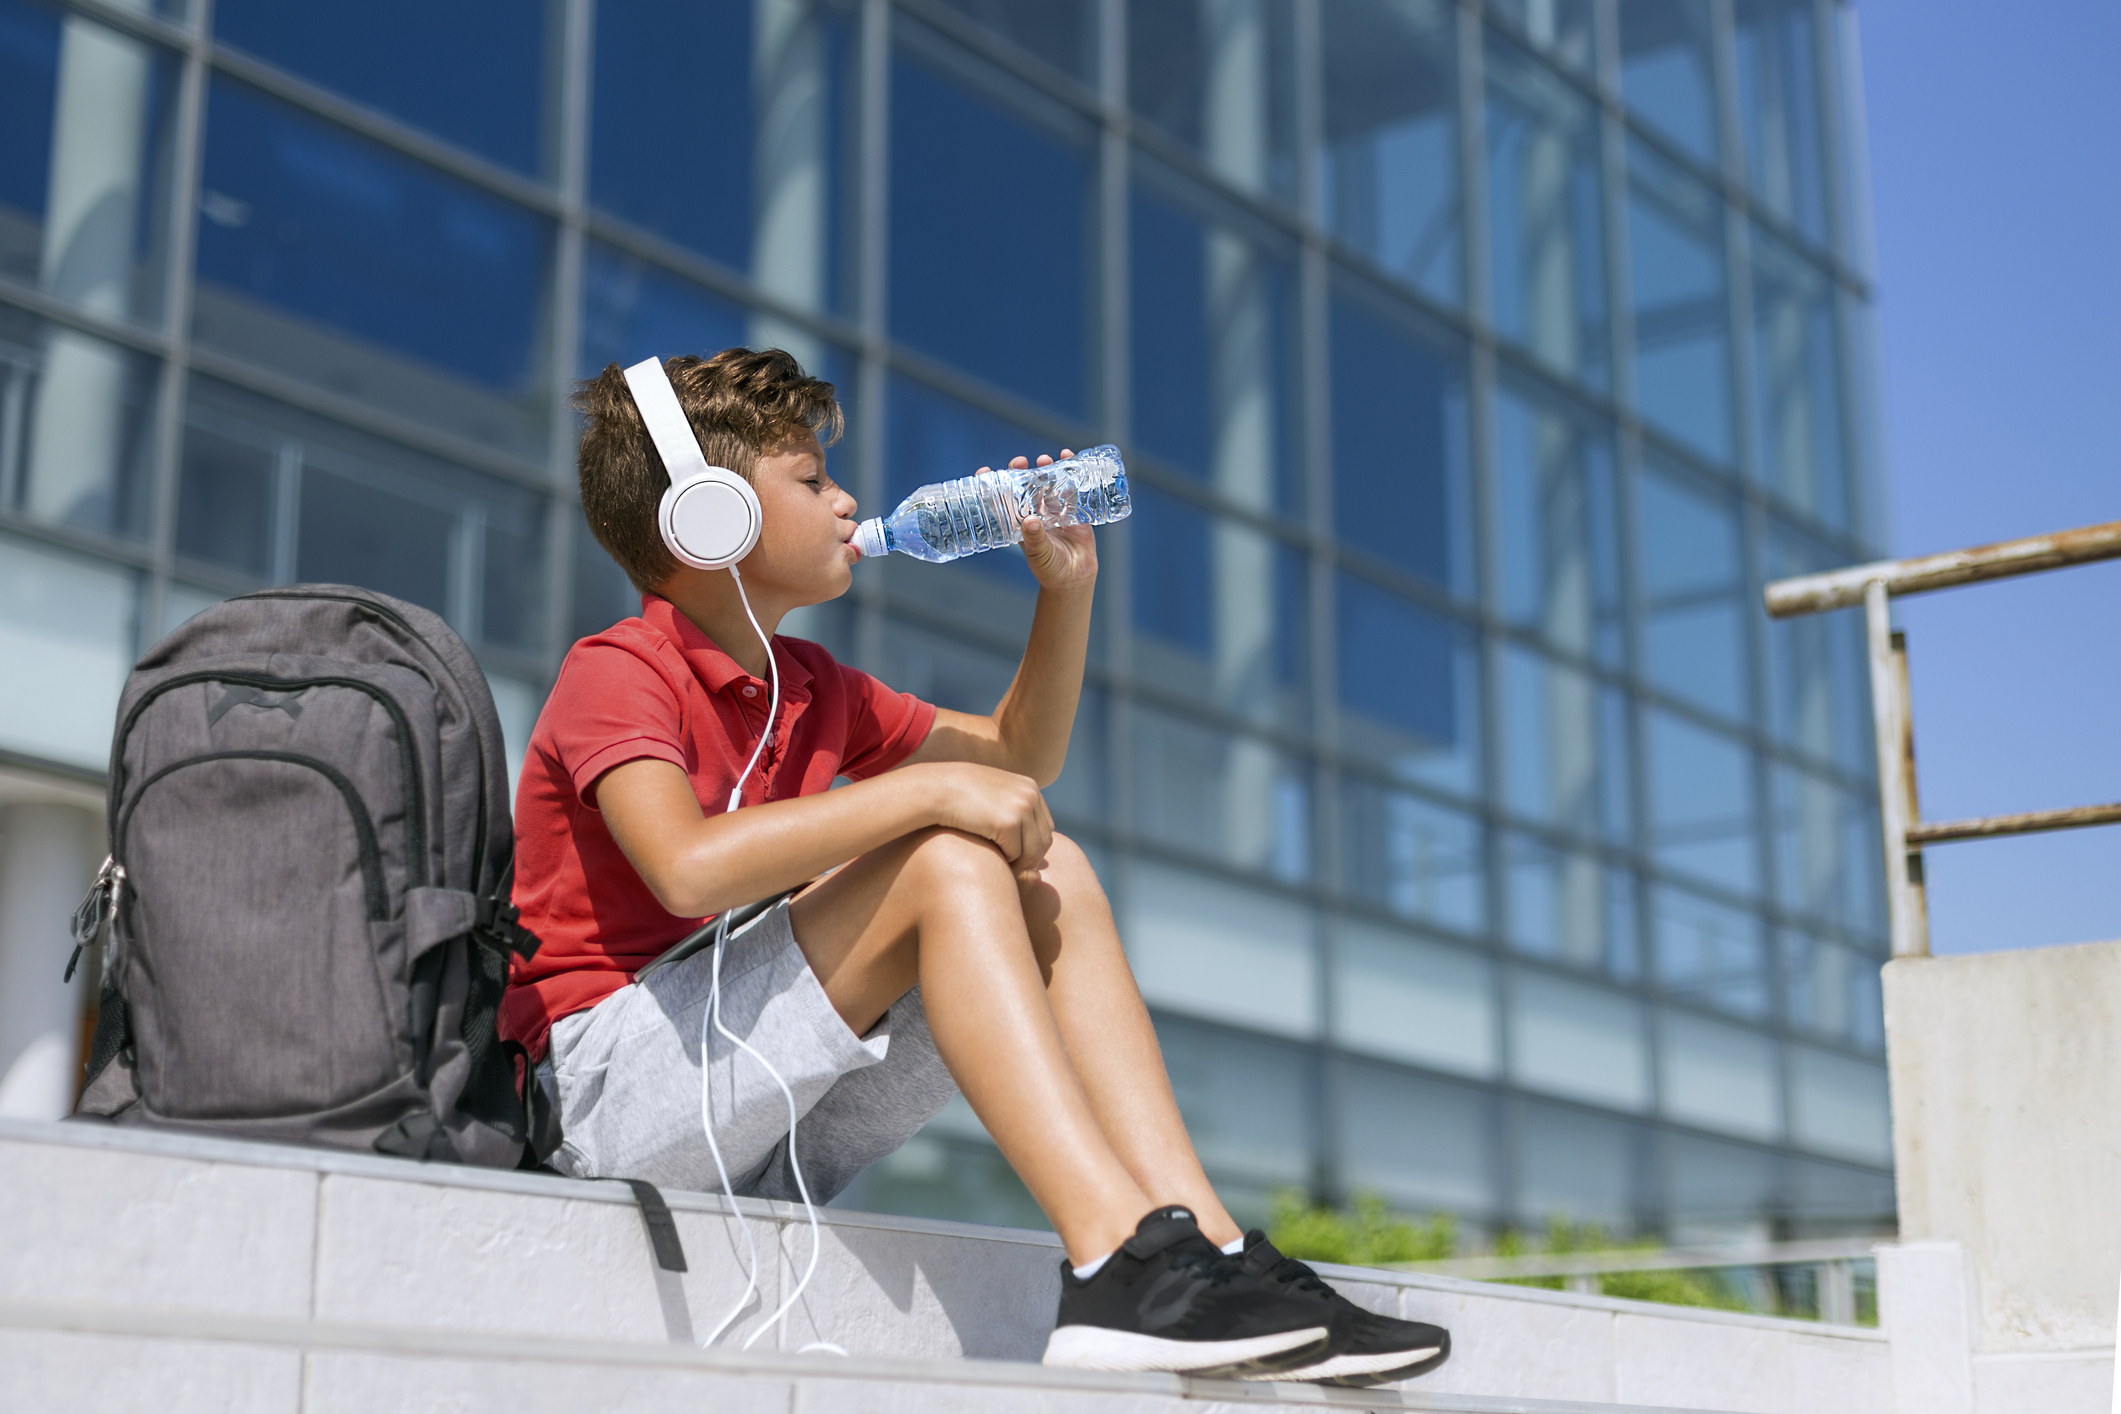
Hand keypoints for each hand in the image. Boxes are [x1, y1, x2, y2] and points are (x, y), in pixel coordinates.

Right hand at [914, 761, 1053, 878]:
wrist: (936, 788)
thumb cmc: (957, 794)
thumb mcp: (992, 792)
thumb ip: (1011, 806)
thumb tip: (1027, 837)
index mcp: (1030, 787)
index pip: (1044, 825)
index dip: (1032, 845)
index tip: (1016, 857)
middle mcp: (1031, 795)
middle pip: (1044, 839)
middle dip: (1030, 858)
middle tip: (1012, 868)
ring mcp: (1022, 808)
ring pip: (1034, 850)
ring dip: (1020, 864)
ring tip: (1003, 867)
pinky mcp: (1009, 823)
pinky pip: (1016, 854)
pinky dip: (1005, 861)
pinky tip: (991, 857)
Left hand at [1002, 452, 1098, 590]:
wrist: (1074, 579)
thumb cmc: (1050, 569)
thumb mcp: (1039, 554)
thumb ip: (1035, 538)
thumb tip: (1030, 521)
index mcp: (1019, 523)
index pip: (1003, 500)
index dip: (995, 485)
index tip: (986, 471)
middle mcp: (1035, 513)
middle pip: (1026, 487)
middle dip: (1022, 472)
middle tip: (1020, 461)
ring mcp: (1054, 511)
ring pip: (1048, 485)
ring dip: (1046, 470)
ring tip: (1044, 459)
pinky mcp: (1073, 512)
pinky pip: (1071, 490)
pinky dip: (1071, 474)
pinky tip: (1069, 459)